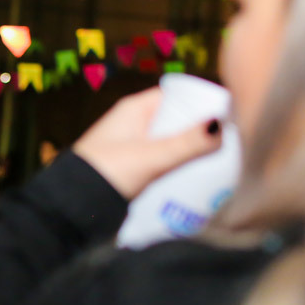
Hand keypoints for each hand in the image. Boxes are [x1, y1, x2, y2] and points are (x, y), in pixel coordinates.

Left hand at [72, 88, 223, 199]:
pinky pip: (163, 164)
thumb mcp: (152, 157)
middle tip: (235, 144)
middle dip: (202, 132)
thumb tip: (224, 126)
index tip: (233, 114)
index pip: (178, 95)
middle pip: (178, 122)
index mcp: (135, 109)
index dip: (204, 103)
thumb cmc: (105, 175)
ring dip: (192, 153)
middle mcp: (133, 124)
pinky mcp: (132, 170)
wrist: (69, 209)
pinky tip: (197, 180)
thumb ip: (188, 142)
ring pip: (173, 144)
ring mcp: (132, 148)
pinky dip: (178, 169)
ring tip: (224, 163)